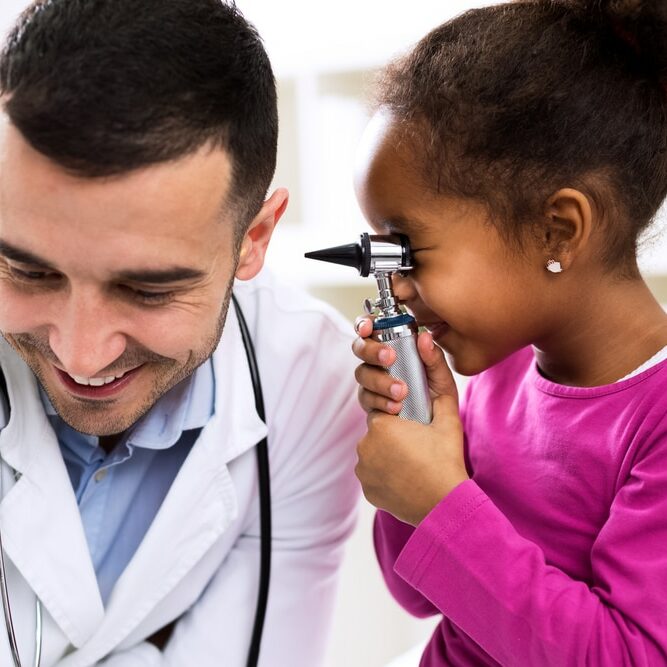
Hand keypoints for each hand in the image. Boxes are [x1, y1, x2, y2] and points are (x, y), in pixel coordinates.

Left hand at [352, 316, 467, 524]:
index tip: (414, 422)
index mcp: (382, 423)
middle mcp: (365, 444)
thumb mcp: (448, 412)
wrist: (445, 506)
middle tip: (417, 445)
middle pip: (379, 428)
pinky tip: (404, 476)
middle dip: (395, 432)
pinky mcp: (366, 487)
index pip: (384, 407)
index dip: (399, 412)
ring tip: (413, 461)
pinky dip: (384, 472)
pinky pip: (372, 472)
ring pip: (373, 450)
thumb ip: (435, 370)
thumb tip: (423, 338)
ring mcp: (363, 468)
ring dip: (388, 451)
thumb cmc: (447, 458)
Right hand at [352, 316, 458, 412]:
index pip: (371, 328)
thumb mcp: (441, 375)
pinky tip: (395, 407)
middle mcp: (377, 361)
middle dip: (372, 350)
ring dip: (380, 381)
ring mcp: (371, 382)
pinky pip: (366, 398)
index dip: (364, 324)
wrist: (434, 425)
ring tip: (401, 392)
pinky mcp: (369, 402)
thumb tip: (424, 337)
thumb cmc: (436, 394)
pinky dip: (381, 401)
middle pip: (360, 347)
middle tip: (389, 357)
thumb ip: (433, 357)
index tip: (368, 327)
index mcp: (392, 346)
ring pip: (362, 373)